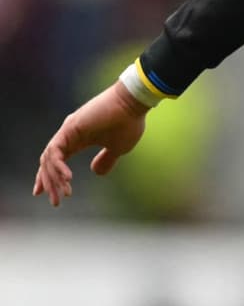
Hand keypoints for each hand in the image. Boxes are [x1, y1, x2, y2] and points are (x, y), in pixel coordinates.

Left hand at [34, 82, 148, 207]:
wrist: (133, 104)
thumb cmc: (128, 123)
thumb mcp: (118, 148)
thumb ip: (106, 160)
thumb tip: (96, 172)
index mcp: (78, 139)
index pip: (57, 160)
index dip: (51, 177)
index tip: (48, 194)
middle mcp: (68, 135)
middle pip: (49, 162)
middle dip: (50, 183)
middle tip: (56, 202)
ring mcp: (67, 131)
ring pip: (49, 159)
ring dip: (54, 178)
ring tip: (62, 194)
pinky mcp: (70, 128)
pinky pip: (55, 151)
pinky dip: (58, 166)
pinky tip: (67, 178)